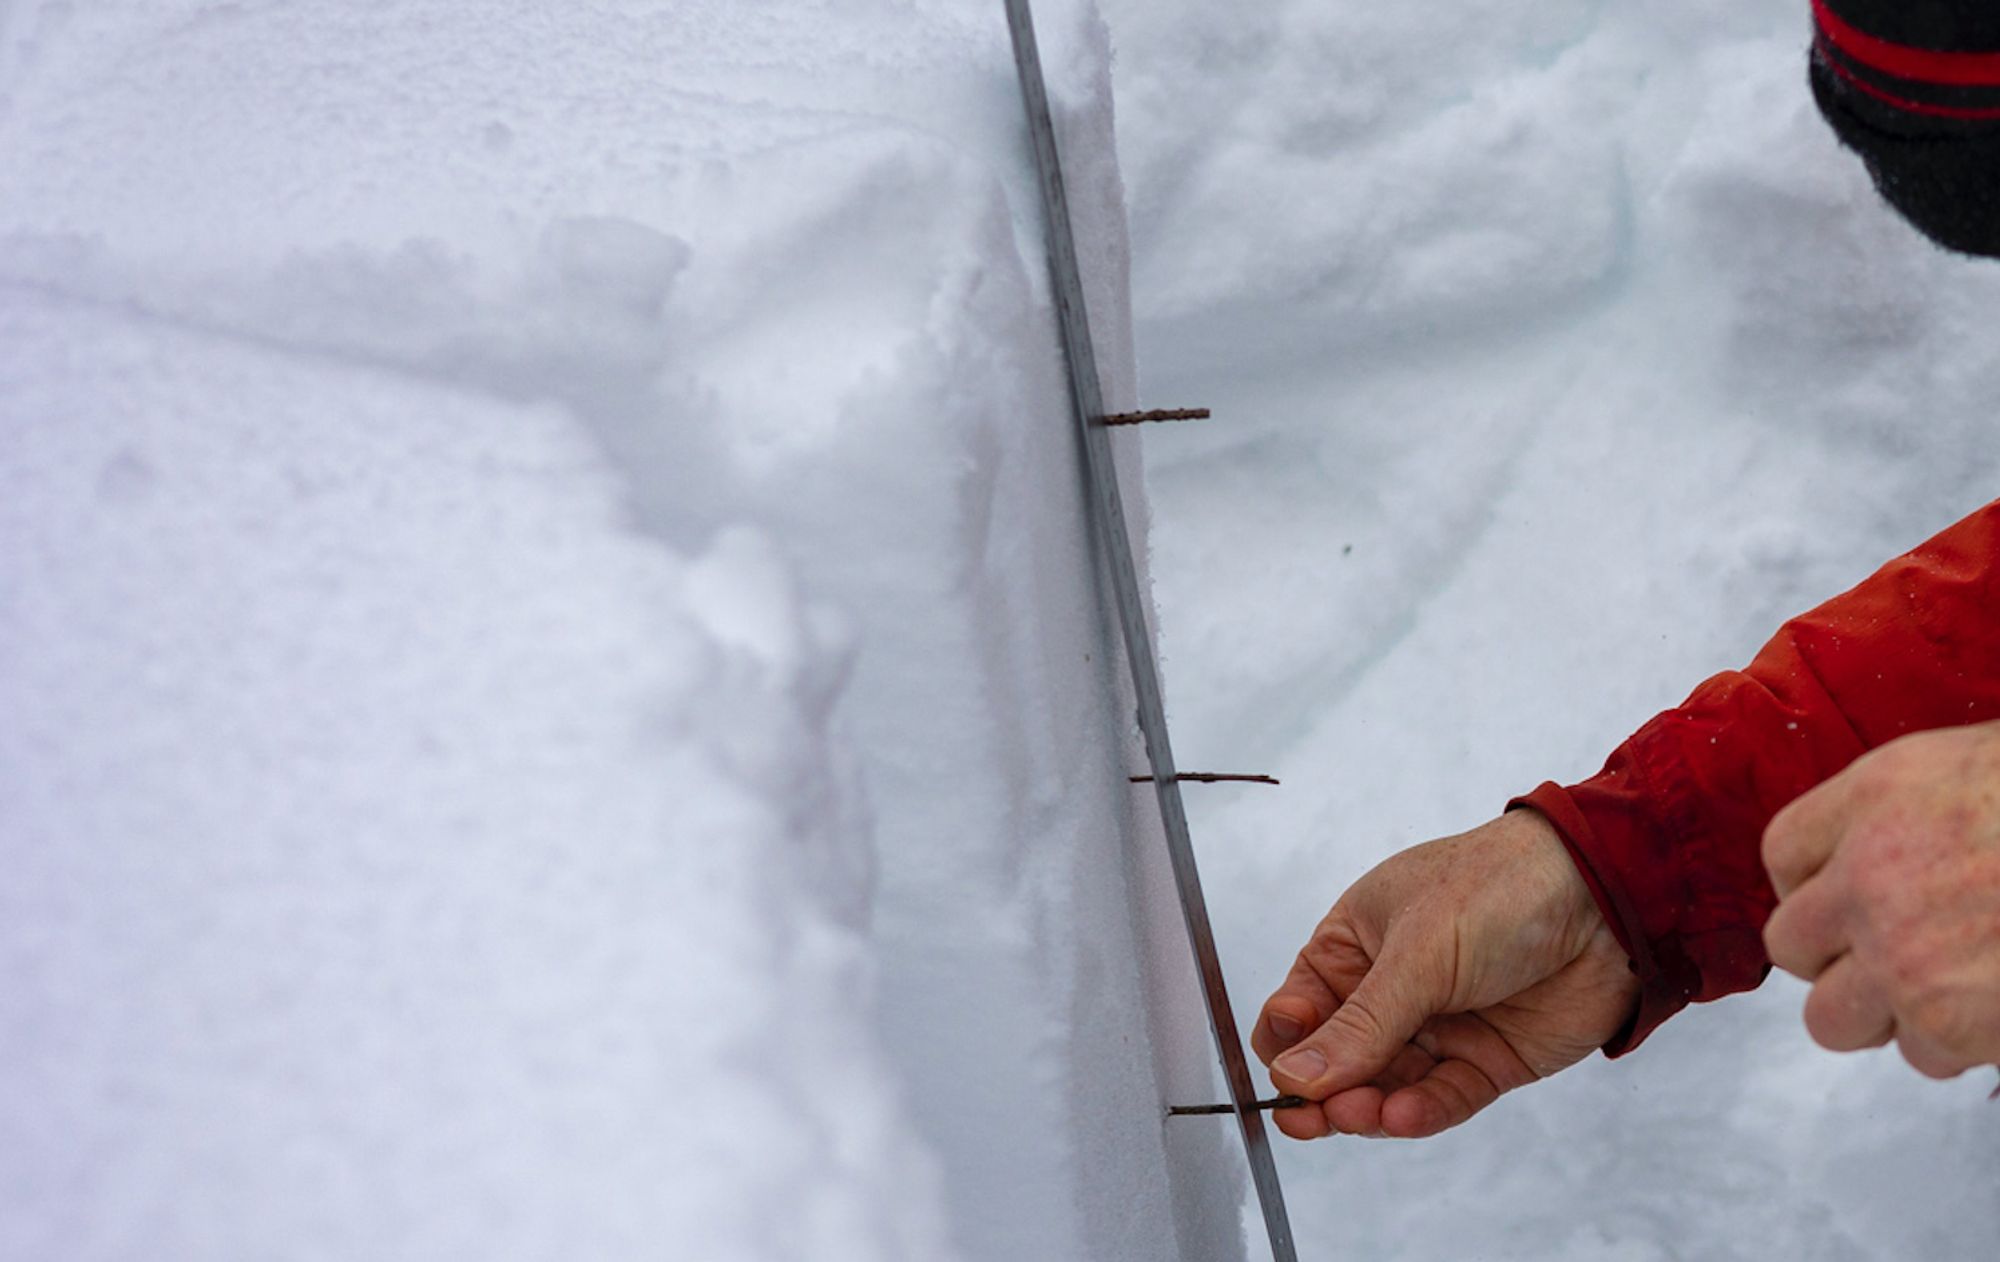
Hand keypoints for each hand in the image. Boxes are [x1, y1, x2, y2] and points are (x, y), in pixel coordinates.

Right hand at [1255, 809, 1639, 1138]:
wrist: (1607, 896)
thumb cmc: (1499, 888)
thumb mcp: (1417, 952)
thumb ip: (1360, 1024)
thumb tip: (1294, 1075)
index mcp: (1355, 945)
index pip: (1298, 1009)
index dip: (1287, 1044)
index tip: (1286, 1070)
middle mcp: (1390, 990)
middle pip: (1338, 1059)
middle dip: (1321, 1090)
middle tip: (1306, 1121)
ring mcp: (1439, 1027)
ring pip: (1386, 1086)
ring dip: (1369, 1107)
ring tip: (1364, 1114)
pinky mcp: (1486, 1061)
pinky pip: (1442, 1098)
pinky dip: (1421, 1112)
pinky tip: (1404, 1115)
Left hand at [1762, 719, 1999, 1077]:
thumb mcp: (1972, 768)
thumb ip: (1910, 812)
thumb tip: (1897, 855)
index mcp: (1874, 797)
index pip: (1784, 853)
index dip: (1811, 884)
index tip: (1840, 900)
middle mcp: (1867, 877)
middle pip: (1791, 945)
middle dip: (1835, 959)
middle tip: (1888, 958)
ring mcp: (1899, 955)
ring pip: (1836, 1018)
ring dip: (1885, 1013)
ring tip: (1949, 992)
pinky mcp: (1945, 1021)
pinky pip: (1920, 1055)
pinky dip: (1956, 1046)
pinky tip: (1995, 1008)